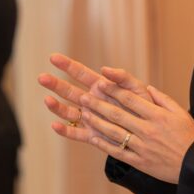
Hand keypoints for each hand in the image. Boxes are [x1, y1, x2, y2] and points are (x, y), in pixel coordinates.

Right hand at [38, 55, 153, 144]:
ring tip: (47, 100)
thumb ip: (122, 77)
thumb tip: (104, 69)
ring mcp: (90, 118)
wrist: (151, 132)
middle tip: (41, 77)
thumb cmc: (145, 107)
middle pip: (69, 91)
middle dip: (55, 84)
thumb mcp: (136, 88)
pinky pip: (75, 133)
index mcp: (101, 87)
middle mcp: (92, 101)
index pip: (80, 73)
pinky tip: (55, 125)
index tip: (53, 57)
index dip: (67, 65)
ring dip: (56, 106)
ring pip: (68, 111)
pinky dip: (65, 131)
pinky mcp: (92, 135)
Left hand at [78, 78, 193, 183]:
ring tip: (85, 114)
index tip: (101, 83)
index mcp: (157, 116)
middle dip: (99, 104)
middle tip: (84, 97)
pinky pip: (118, 152)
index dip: (113, 90)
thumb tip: (147, 88)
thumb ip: (163, 100)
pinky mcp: (140, 162)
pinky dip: (104, 145)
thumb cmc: (190, 137)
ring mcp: (142, 147)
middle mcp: (148, 130)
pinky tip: (93, 138)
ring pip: (114, 133)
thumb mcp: (181, 113)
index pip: (130, 99)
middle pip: (118, 114)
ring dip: (97, 122)